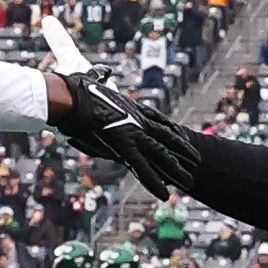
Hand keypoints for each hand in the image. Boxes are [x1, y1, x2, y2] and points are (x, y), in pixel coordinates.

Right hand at [47, 62, 197, 196]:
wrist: (72, 97)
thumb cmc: (76, 88)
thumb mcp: (92, 79)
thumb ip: (100, 78)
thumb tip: (102, 73)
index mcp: (132, 107)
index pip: (157, 120)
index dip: (170, 129)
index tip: (180, 134)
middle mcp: (138, 120)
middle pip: (166, 138)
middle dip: (182, 150)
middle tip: (196, 159)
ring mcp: (134, 134)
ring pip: (161, 155)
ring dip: (175, 170)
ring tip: (189, 182)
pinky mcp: (124, 146)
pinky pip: (142, 168)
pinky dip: (154, 182)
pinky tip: (165, 194)